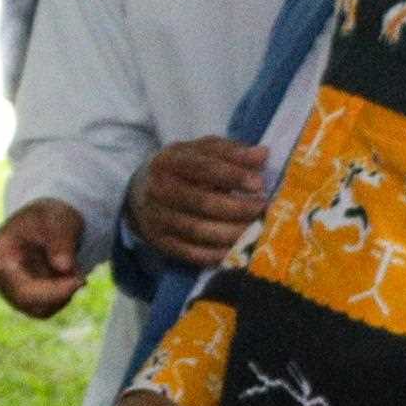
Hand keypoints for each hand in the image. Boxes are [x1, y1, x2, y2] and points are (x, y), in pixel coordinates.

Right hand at [0, 199, 90, 316]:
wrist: (57, 228)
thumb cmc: (50, 219)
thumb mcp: (58, 220)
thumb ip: (61, 240)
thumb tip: (62, 267)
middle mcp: (0, 272)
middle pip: (22, 294)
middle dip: (54, 291)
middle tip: (80, 279)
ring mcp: (12, 288)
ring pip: (34, 307)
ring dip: (60, 296)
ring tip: (74, 274)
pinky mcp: (26, 300)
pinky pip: (43, 311)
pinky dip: (61, 300)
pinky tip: (68, 283)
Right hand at [124, 136, 272, 271]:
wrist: (142, 190)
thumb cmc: (183, 168)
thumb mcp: (202, 151)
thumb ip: (231, 152)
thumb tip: (262, 154)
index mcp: (169, 161)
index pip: (203, 168)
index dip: (233, 176)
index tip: (259, 184)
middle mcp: (158, 189)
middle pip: (202, 202)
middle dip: (238, 208)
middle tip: (264, 209)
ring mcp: (156, 217)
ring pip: (198, 230)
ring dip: (233, 232)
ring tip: (258, 229)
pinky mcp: (159, 241)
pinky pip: (191, 253)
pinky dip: (218, 254)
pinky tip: (240, 249)